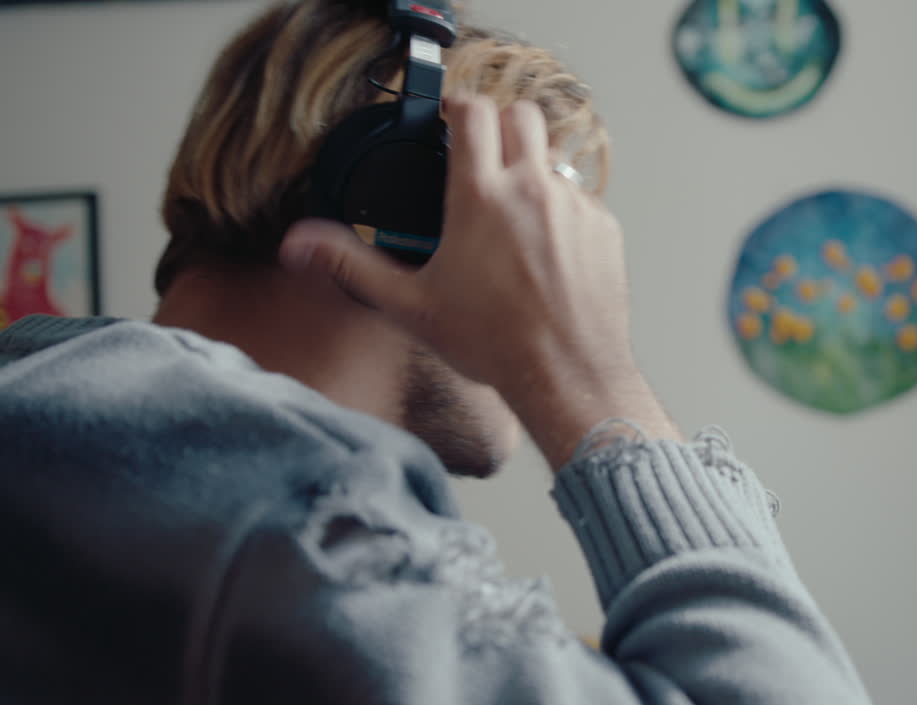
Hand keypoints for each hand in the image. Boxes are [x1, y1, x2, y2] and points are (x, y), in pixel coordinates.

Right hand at [280, 95, 677, 465]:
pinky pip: (581, 199)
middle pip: (521, 114)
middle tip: (482, 154)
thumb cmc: (496, 344)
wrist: (567, 374)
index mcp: (481, 197)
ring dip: (531, 170)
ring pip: (553, 159)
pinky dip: (561, 211)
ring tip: (511, 213)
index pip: (473, 111)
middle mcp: (533, 190)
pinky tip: (545, 249)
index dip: (457, 106)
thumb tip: (300, 245)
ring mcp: (575, 207)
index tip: (450, 121)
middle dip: (499, 124)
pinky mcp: (604, 229)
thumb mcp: (410, 305)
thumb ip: (352, 265)